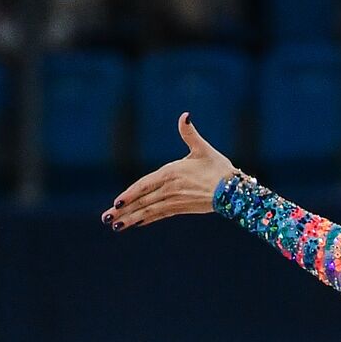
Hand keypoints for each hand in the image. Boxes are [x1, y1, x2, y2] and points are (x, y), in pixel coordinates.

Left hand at [101, 112, 235, 230]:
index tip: (116, 203)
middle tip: (105, 218)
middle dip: (123, 211)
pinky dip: (147, 218)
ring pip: (149, 211)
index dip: (129, 194)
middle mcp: (170, 189)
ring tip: (116, 226)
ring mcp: (175, 201)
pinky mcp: (182, 208)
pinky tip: (137, 223)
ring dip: (131, 219)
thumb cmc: (219, 168)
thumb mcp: (203, 149)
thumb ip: (189, 133)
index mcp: (171, 173)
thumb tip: (184, 115)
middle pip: (142, 201)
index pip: (144, 185)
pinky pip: (160, 214)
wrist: (234, 192)